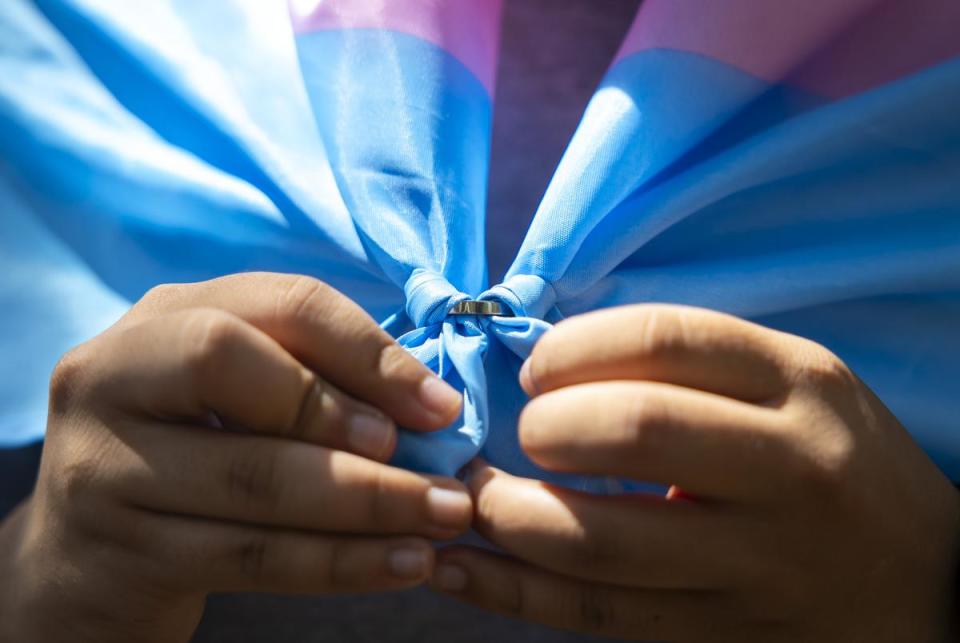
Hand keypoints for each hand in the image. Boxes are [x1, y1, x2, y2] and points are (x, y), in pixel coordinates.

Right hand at [0, 273, 469, 642]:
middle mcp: (113, 373)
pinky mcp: (114, 548)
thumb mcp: (241, 399)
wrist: (91, 561)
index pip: (280, 304)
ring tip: (444, 517)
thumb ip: (316, 380)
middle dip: (348, 417)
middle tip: (433, 466)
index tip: (441, 406)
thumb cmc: (195, 460)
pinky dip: (340, 561)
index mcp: (165, 316)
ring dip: (369, 501)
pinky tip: (403, 564)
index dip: (368, 350)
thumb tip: (434, 406)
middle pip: (233, 366)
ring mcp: (100, 461)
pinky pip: (248, 554)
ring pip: (251, 475)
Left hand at [431, 304, 959, 641]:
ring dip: (506, 516)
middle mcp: (787, 468)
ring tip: (467, 499)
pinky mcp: (721, 631)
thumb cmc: (839, 462)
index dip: (573, 348)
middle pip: (631, 432)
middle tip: (520, 435)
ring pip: (600, 542)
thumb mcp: (794, 387)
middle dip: (541, 429)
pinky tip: (457, 570)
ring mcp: (757, 562)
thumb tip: (549, 363)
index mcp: (798, 384)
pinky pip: (597, 616)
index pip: (664, 340)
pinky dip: (511, 593)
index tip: (534, 369)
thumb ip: (691, 367)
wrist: (929, 584)